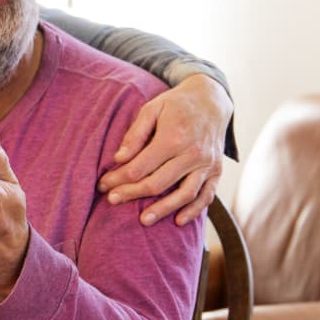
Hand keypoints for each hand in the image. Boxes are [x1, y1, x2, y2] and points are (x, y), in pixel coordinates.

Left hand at [98, 74, 231, 225]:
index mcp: (173, 137)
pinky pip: (206, 196)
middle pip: (158, 183)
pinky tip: (178, 220)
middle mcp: (192, 153)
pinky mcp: (216, 170)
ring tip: (143, 220)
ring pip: (184, 194)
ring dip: (162, 209)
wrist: (211, 99)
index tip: (103, 185)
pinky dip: (194, 211)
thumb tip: (119, 159)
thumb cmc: (176, 104)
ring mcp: (207, 164)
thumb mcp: (152, 108)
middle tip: (112, 200)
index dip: (119, 179)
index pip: (140, 166)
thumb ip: (135, 134)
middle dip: (132, 194)